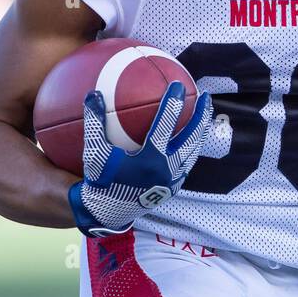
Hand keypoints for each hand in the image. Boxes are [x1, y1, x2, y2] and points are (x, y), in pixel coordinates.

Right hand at [67, 81, 211, 236]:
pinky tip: (194, 133)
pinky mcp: (175, 185)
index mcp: (149, 160)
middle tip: (204, 95)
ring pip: (195, 149)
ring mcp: (174, 179)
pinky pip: (189, 161)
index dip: (173, 104)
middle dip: (201, 115)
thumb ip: (94, 123)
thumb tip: (92, 94)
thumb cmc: (100, 179)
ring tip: (205, 111)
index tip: (178, 85)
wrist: (109, 211)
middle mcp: (166, 170)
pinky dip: (194, 145)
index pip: (165, 126)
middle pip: (191, 138)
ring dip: (201, 129)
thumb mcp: (94, 152)